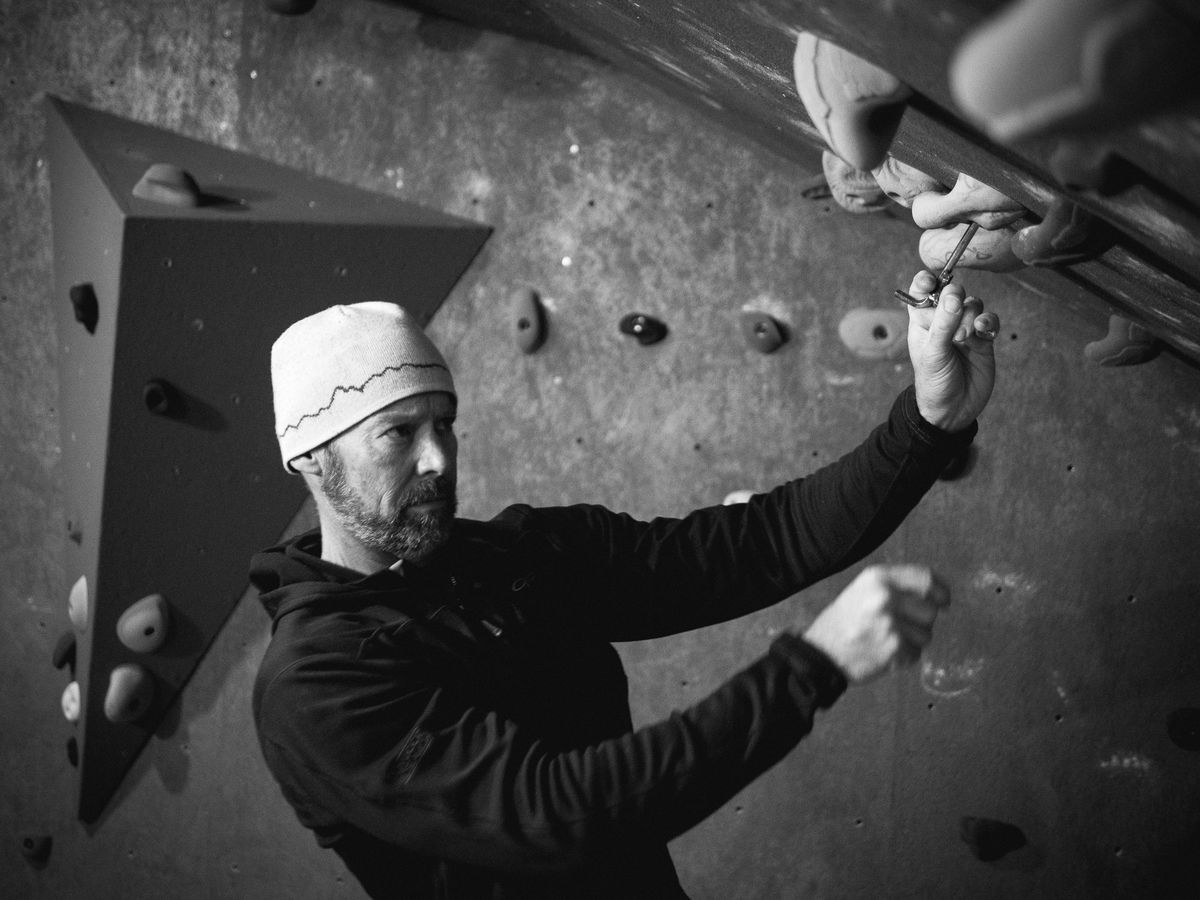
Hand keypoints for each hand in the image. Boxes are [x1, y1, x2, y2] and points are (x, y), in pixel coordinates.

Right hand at [802, 564, 948, 683]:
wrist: (821, 653)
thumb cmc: (845, 621)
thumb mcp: (865, 590)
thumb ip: (898, 587)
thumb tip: (939, 596)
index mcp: (878, 578)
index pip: (927, 579)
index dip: (941, 591)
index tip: (944, 601)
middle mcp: (885, 597)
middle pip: (931, 610)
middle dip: (921, 621)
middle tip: (898, 625)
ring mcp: (890, 624)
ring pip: (926, 635)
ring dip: (913, 640)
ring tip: (886, 639)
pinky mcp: (894, 649)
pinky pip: (916, 653)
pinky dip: (904, 656)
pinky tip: (883, 651)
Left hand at [905, 270, 998, 432]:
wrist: (952, 410)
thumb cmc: (933, 382)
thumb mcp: (933, 353)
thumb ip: (943, 323)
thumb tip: (953, 294)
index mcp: (922, 322)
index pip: (922, 291)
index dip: (927, 281)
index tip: (932, 280)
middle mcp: (943, 322)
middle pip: (953, 293)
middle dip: (955, 299)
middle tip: (954, 312)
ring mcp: (964, 330)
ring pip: (973, 305)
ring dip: (970, 315)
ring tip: (963, 337)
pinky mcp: (983, 340)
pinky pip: (990, 321)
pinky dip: (988, 322)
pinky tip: (983, 331)